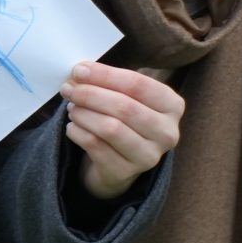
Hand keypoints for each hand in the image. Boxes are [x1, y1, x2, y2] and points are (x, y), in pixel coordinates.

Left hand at [62, 62, 186, 198]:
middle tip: (68, 89)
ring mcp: (149, 156)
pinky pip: (96, 147)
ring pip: (110, 128)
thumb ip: (110, 82)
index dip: (105, 75)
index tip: (79, 70)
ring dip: (84, 114)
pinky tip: (72, 126)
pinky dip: (78, 133)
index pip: (138, 84)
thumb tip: (81, 71)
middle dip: (90, 94)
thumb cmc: (125, 119)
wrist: (121, 163)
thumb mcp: (128, 97)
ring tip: (71, 107)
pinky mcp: (126, 173)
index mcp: (173, 105)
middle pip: (124, 107)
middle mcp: (167, 132)